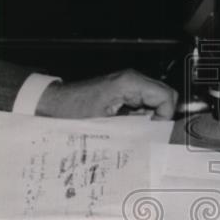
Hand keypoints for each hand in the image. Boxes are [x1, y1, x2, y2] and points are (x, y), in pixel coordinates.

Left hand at [35, 69, 178, 119]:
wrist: (53, 103)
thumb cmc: (71, 109)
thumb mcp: (105, 123)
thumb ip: (133, 129)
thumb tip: (152, 139)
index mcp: (130, 82)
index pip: (167, 97)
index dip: (165, 116)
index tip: (154, 130)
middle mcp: (131, 80)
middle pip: (164, 98)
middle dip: (159, 117)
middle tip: (145, 132)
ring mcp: (127, 86)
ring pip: (154, 103)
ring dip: (148, 118)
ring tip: (131, 130)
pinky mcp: (122, 92)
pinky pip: (142, 105)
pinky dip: (139, 117)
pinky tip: (125, 126)